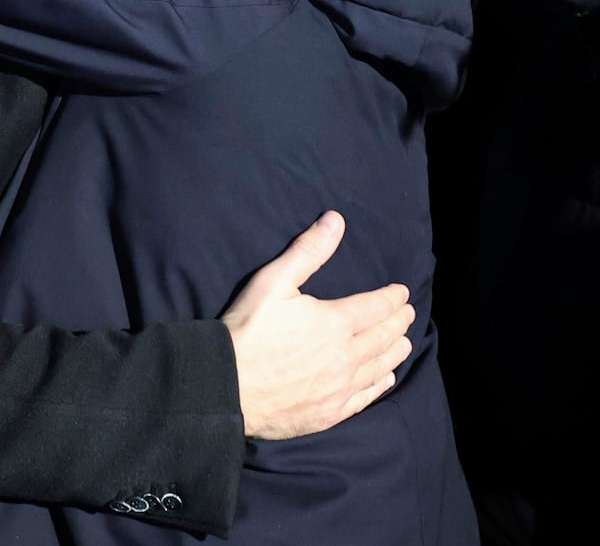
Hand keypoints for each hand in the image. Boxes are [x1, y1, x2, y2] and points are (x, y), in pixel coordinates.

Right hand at [222, 211, 414, 439]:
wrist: (226, 386)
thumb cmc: (247, 331)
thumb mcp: (272, 282)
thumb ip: (307, 252)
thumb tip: (335, 221)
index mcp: (335, 323)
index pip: (377, 307)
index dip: (392, 298)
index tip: (402, 293)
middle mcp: (347, 357)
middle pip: (384, 337)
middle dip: (398, 322)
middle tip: (407, 314)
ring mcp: (340, 388)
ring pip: (381, 367)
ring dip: (395, 351)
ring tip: (403, 342)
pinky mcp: (331, 412)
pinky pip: (367, 396)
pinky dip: (381, 383)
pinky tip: (385, 377)